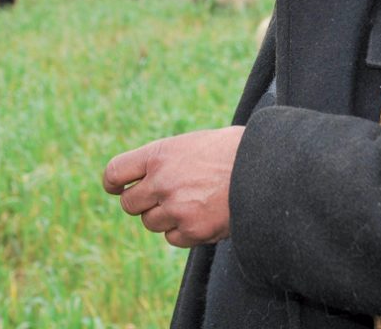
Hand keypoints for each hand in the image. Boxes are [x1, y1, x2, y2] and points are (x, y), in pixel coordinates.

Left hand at [102, 126, 244, 247]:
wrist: (266, 170)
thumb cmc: (235, 151)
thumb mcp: (196, 143)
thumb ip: (168, 159)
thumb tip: (148, 174)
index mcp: (160, 154)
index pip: (115, 172)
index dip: (113, 182)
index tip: (116, 188)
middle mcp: (161, 181)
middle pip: (129, 204)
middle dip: (141, 203)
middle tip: (162, 198)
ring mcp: (175, 208)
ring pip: (151, 223)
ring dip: (164, 217)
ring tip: (191, 203)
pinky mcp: (192, 231)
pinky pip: (173, 238)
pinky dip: (183, 231)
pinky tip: (203, 216)